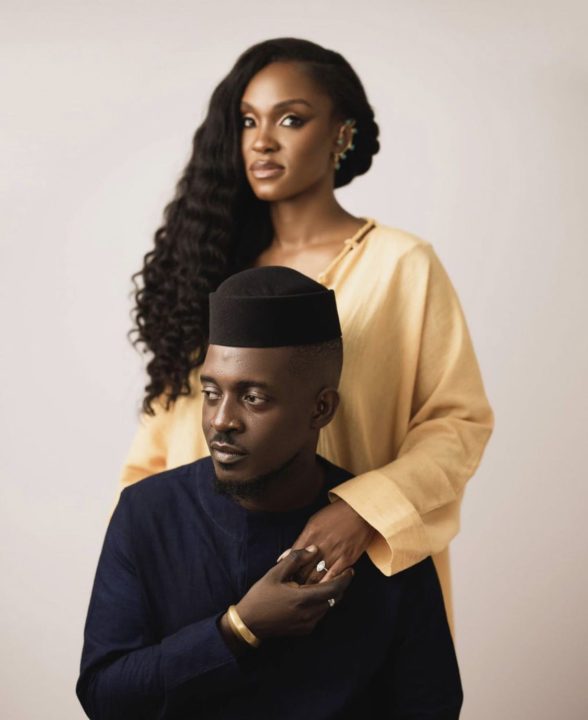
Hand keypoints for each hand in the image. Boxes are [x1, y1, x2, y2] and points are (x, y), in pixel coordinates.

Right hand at [234, 547, 353, 639]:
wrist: (249, 623)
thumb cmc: (260, 596)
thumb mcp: (275, 573)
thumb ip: (296, 559)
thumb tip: (314, 549)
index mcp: (304, 599)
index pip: (334, 589)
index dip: (345, 579)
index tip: (351, 570)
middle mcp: (310, 614)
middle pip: (335, 599)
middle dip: (339, 585)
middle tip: (338, 572)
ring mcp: (308, 624)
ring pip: (328, 607)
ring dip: (330, 594)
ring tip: (324, 581)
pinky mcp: (304, 630)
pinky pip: (320, 614)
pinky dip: (321, 603)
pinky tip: (312, 594)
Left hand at [283, 500, 376, 584]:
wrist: (359, 510)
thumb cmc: (334, 515)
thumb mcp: (313, 522)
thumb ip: (301, 540)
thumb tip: (286, 556)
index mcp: (310, 534)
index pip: (294, 558)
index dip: (287, 571)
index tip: (285, 580)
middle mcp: (320, 544)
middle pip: (303, 569)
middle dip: (296, 583)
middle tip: (291, 593)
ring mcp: (334, 552)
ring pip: (317, 576)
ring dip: (309, 588)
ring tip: (304, 596)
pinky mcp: (347, 558)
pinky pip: (334, 576)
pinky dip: (327, 585)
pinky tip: (322, 592)